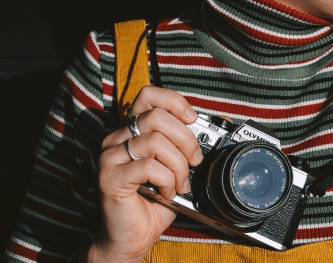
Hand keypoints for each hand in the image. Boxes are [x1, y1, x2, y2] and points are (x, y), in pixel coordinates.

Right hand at [87, 86, 202, 262]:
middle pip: (157, 117)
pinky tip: (165, 193)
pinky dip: (166, 180)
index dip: (175, 101)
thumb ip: (189, 145)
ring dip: (178, 165)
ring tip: (179, 183)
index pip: (148, 95)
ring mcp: (110, 157)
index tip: (192, 119)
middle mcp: (116, 139)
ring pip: (155, 141)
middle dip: (186, 139)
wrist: (133, 237)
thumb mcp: (177, 168)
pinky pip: (148, 166)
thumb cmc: (154, 203)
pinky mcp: (110, 178)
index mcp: (131, 131)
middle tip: (194, 161)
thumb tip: (222, 121)